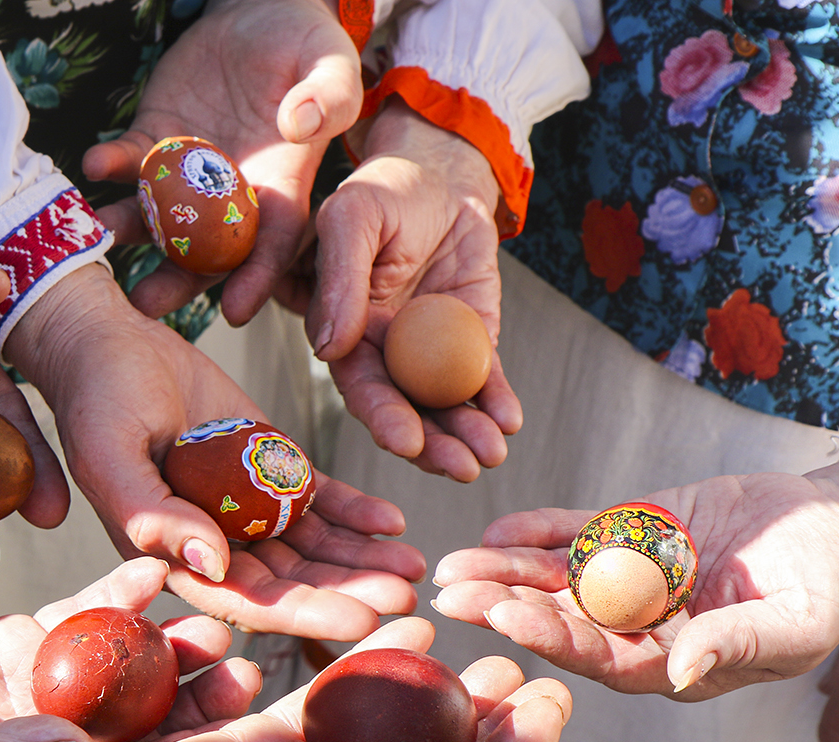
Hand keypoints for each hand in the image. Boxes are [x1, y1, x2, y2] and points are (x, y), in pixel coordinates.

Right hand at [0, 558, 254, 741]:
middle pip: (149, 708)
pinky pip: (82, 612)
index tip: (240, 688)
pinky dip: (114, 590)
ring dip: (164, 631)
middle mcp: (64, 734)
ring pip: (124, 657)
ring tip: (201, 599)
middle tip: (235, 642)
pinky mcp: (25, 638)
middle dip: (195, 677)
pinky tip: (147, 566)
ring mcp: (48, 685)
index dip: (196, 728)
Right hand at [6, 265, 425, 639]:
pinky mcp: (270, 470)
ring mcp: (247, 509)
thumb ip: (153, 516)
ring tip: (413, 564)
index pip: (247, 601)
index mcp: (173, 559)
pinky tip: (391, 520)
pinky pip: (320, 501)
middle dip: (349, 592)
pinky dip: (354, 512)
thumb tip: (214, 563)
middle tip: (406, 595)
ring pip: (314, 547)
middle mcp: (215, 545)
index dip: (304, 614)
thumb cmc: (96, 400)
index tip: (360, 620)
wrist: (110, 343)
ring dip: (362, 560)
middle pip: (292, 582)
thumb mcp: (111, 456)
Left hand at [82, 0, 361, 323]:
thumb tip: (301, 123)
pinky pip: (130, 160)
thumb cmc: (307, 46)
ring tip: (100, 238)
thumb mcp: (332, 63)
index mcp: (280, 188)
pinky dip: (112, 163)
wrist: (260, 16)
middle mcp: (230, 193)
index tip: (236, 311)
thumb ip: (329, 95)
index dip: (256, 279)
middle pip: (203, 250)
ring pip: (156, 214)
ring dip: (128, 229)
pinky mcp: (155, 139)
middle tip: (146, 304)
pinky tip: (94, 164)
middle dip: (175, 280)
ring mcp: (187, 171)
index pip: (271, 244)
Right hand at [279, 99, 516, 481]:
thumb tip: (328, 348)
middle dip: (433, 445)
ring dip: (467, 435)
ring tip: (491, 455)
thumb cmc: (384, 191)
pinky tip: (510, 421)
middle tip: (461, 468)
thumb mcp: (354, 218)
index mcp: (347, 335)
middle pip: (407, 411)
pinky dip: (497, 402)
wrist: (440, 177)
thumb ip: (340, 278)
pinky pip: (485, 380)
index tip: (405, 442)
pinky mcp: (473, 342)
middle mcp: (386, 356)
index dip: (383, 417)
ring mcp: (432, 354)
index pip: (362, 387)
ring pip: (447, 406)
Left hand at [431, 450, 838, 698]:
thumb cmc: (826, 588)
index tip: (511, 620)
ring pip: (555, 579)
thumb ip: (736, 643)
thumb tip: (680, 670)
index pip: (601, 657)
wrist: (835, 529)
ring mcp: (628, 578)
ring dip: (503, 573)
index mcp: (669, 661)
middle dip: (506, 607)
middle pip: (561, 620)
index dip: (555, 640)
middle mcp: (637, 625)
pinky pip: (574, 535)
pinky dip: (537, 531)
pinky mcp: (630, 534)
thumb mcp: (794, 623)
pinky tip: (496, 529)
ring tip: (450, 568)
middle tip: (451, 598)